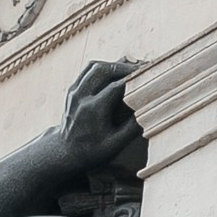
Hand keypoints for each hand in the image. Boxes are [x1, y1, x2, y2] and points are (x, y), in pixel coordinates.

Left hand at [58, 59, 144, 179]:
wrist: (65, 152)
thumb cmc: (93, 151)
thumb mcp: (115, 144)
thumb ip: (133, 127)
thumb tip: (150, 112)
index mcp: (93, 110)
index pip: (116, 86)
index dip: (133, 80)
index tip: (148, 78)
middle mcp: (81, 97)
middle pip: (103, 70)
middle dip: (124, 67)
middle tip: (142, 70)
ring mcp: (74, 91)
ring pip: (94, 66)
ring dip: (113, 65)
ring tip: (130, 69)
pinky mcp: (72, 90)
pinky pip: (88, 71)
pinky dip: (103, 68)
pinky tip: (116, 73)